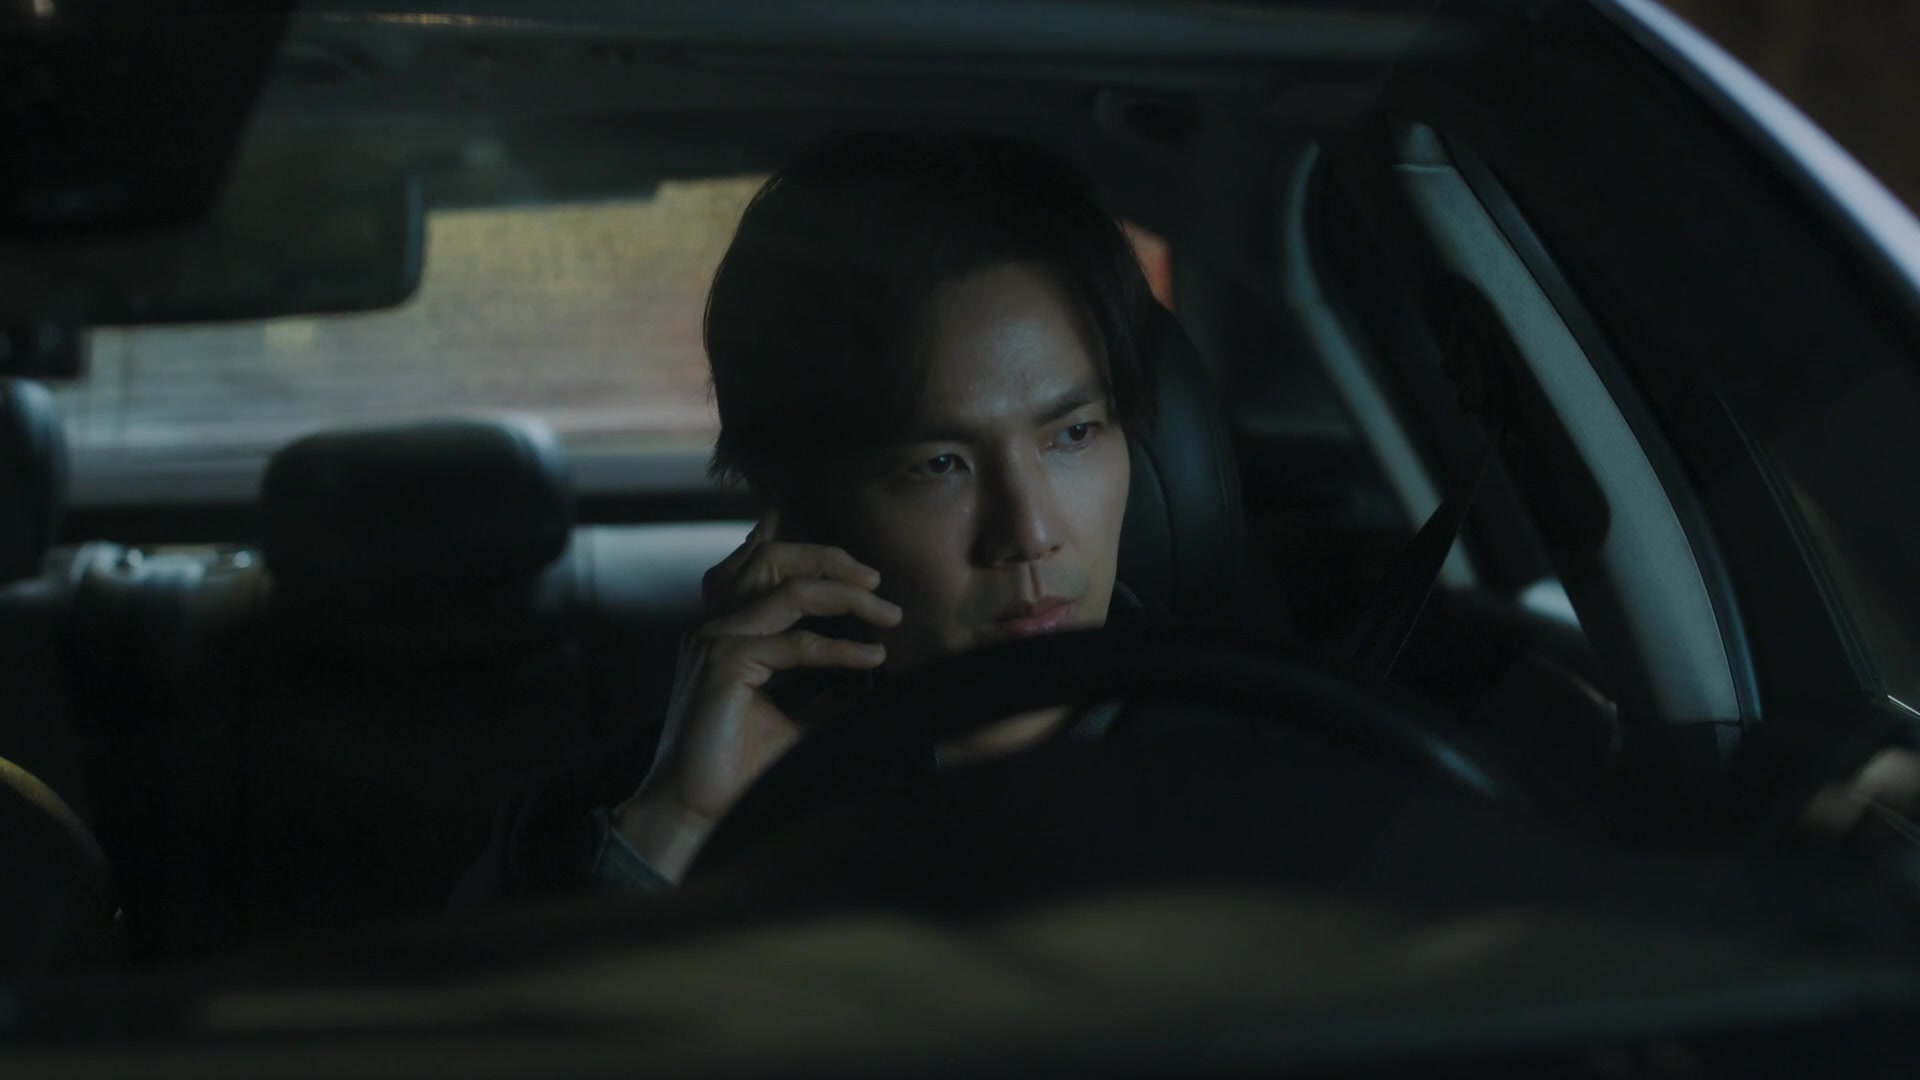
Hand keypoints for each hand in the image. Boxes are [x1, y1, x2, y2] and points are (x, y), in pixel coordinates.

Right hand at [613, 511, 900, 879]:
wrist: (696, 807)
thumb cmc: (738, 767)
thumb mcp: (795, 719)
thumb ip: (825, 693)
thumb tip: (872, 678)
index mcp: (725, 630)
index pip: (762, 566)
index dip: (813, 556)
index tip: (867, 576)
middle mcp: (716, 625)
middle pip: (774, 560)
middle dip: (831, 560)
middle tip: (877, 580)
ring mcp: (717, 638)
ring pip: (792, 590)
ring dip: (846, 595)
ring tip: (887, 613)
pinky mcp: (725, 662)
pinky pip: (797, 645)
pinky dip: (842, 648)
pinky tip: (873, 656)